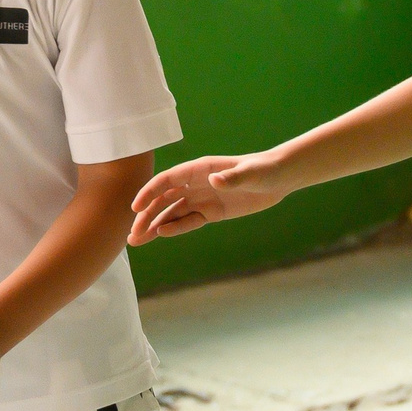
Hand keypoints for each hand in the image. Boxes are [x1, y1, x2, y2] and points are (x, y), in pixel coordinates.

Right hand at [128, 153, 289, 243]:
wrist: (279, 178)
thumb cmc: (264, 170)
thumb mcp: (250, 174)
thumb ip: (232, 178)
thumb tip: (215, 180)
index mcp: (199, 169)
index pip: (167, 180)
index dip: (149, 193)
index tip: (135, 208)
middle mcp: (196, 183)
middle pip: (163, 199)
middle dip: (146, 216)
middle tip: (131, 235)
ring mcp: (202, 198)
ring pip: (171, 212)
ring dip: (154, 225)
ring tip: (137, 241)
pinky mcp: (212, 212)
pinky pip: (188, 220)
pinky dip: (174, 228)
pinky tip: (161, 235)